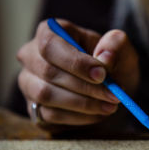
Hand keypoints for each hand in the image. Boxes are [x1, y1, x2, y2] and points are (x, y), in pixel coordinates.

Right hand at [17, 19, 138, 126]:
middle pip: (48, 72)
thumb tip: (105, 58)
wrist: (110, 86)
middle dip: (85, 87)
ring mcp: (28, 83)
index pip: (50, 45)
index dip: (75, 62)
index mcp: (49, 32)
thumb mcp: (120, 48)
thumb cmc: (111, 62)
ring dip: (83, 104)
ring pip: (46, 96)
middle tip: (113, 95)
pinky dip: (79, 117)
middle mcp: (31, 56)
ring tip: (110, 106)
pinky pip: (50, 115)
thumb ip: (115, 45)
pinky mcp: (34, 108)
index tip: (102, 75)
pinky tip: (99, 114)